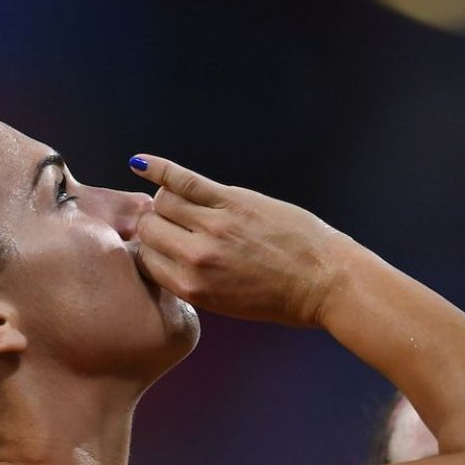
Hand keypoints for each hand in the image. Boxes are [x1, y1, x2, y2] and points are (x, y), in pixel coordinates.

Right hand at [131, 155, 353, 327]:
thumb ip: (190, 281)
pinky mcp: (233, 201)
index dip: (148, 250)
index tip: (155, 244)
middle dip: (153, 225)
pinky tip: (140, 162)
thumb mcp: (225, 303)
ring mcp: (213, 226)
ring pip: (163, 202)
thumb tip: (163, 256)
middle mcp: (195, 258)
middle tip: (168, 224)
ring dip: (164, 202)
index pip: (145, 259)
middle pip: (149, 228)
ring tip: (177, 205)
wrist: (324, 282)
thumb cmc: (279, 298)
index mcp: (191, 288)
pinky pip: (184, 180)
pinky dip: (160, 168)